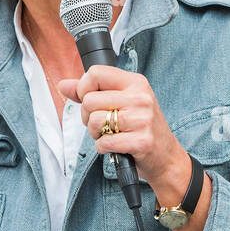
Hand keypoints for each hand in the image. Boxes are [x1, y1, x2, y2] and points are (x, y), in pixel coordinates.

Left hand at [54, 65, 184, 189]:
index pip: (96, 72)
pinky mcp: (142, 141)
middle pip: (89, 100)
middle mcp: (140, 97)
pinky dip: (102, 148)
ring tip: (109, 134)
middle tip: (101, 124)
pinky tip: (114, 146)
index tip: (89, 100)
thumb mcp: (120, 103)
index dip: (83, 88)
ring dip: (95, 133)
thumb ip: (90, 92)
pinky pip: (104, 142)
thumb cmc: (140, 128)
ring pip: (94, 120)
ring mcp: (143, 119)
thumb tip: (63, 85)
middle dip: (87, 116)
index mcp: (135, 82)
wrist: (166, 157)